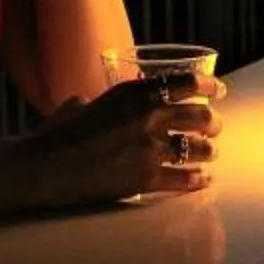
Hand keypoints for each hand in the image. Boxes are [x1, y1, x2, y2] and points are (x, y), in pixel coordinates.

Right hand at [27, 77, 218, 209]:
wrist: (44, 166)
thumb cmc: (57, 135)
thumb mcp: (82, 105)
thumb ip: (97, 103)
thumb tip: (89, 104)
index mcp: (133, 91)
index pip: (185, 82)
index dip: (208, 87)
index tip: (219, 91)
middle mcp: (147, 115)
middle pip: (201, 117)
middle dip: (213, 124)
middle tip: (214, 129)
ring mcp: (149, 147)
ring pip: (199, 149)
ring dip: (209, 153)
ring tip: (210, 156)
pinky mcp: (146, 178)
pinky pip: (186, 179)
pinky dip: (198, 180)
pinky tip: (202, 180)